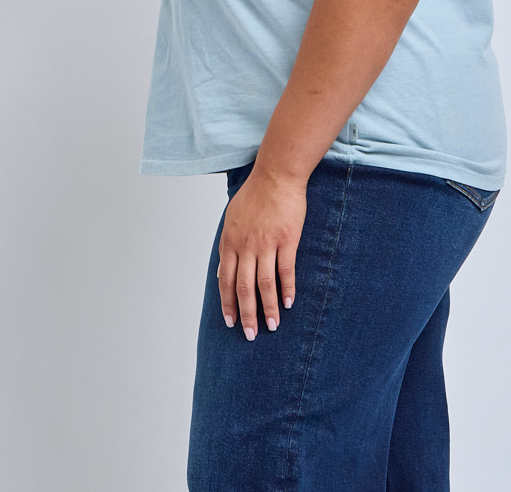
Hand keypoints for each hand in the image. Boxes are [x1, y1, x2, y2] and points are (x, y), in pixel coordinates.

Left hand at [217, 166, 306, 340]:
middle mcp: (246, 245)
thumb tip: (222, 271)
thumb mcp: (232, 218)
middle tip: (250, 334)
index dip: (228, 303)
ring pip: (265, 284)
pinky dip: (287, 289)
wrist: (276, 175)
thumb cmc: (255, 195)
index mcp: (230, 241)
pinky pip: (286, 270)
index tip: (230, 322)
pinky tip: (289, 303)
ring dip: (268, 308)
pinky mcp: (286, 239)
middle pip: (244, 288)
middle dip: (246, 314)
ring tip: (272, 326)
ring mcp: (266, 243)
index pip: (226, 280)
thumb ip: (227, 245)